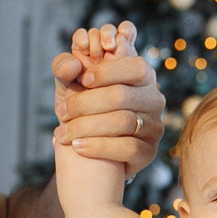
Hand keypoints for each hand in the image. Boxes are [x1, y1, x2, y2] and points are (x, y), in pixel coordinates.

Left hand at [53, 21, 164, 177]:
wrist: (86, 149)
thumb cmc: (82, 109)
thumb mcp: (70, 83)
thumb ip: (64, 66)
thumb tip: (72, 65)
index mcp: (142, 77)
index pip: (135, 68)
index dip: (107, 72)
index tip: (82, 80)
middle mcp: (154, 100)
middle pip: (122, 96)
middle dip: (85, 104)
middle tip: (61, 112)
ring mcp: (155, 127)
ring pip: (123, 122)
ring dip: (86, 126)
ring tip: (63, 133)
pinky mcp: (149, 152)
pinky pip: (128, 148)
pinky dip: (99, 146)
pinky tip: (78, 146)